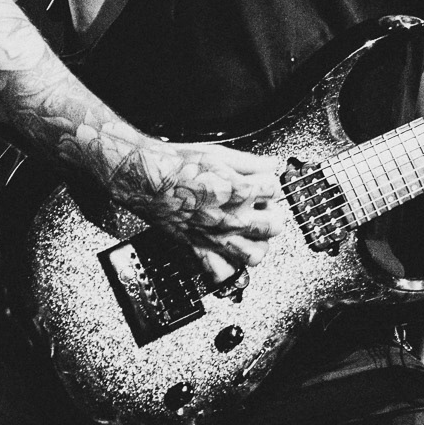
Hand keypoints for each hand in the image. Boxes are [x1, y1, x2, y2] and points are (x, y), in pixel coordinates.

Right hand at [102, 132, 287, 279]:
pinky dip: (228, 266)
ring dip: (257, 242)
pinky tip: (230, 252)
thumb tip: (270, 164)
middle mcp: (231, 218)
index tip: (262, 182)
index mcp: (240, 191)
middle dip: (271, 213)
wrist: (148, 179)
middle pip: (274, 225)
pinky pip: (220, 272)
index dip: (269, 184)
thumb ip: (250, 162)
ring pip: (255, 255)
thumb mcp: (219, 153)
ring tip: (252, 231)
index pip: (275, 190)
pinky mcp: (198, 248)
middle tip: (263, 207)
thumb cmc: (177, 165)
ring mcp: (216, 237)